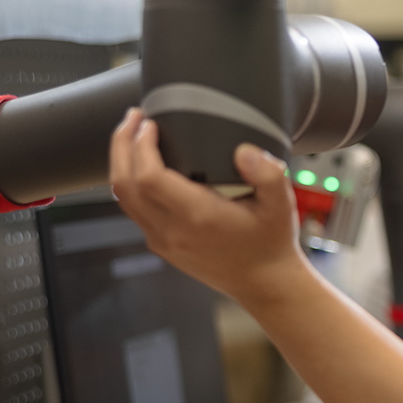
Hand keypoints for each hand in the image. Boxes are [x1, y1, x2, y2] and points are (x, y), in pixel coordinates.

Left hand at [109, 109, 307, 306]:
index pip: (149, 177)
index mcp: (198, 217)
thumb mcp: (281, 204)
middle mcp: (173, 231)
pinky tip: (144, 165)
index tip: (150, 123)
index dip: (141, 145)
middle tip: (133, 118)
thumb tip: (243, 151)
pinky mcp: (162, 245)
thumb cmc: (271, 243)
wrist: (264, 283)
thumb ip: (268, 173)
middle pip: (124, 184)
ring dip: (122, 162)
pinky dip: (130, 182)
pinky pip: (133, 210)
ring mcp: (163, 241)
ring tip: (133, 136)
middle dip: (121, 145)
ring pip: (123, 198)